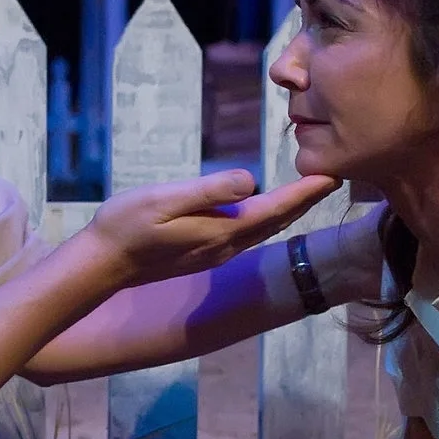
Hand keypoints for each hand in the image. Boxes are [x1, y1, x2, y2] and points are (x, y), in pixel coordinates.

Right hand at [80, 170, 338, 289]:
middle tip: (335, 177)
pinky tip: (269, 207)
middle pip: (278, 220)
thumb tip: (250, 180)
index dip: (306, 192)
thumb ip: (208, 191)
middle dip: (307, 200)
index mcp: (222, 230)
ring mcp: (216, 252)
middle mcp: (227, 245)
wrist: (103, 263)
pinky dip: (268, 217)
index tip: (334, 175)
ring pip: (265, 228)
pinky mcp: (205, 253)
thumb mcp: (164, 199)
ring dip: (290, 209)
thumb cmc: (126, 224)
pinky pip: (249, 233)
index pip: (276, 208)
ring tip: (310, 190)